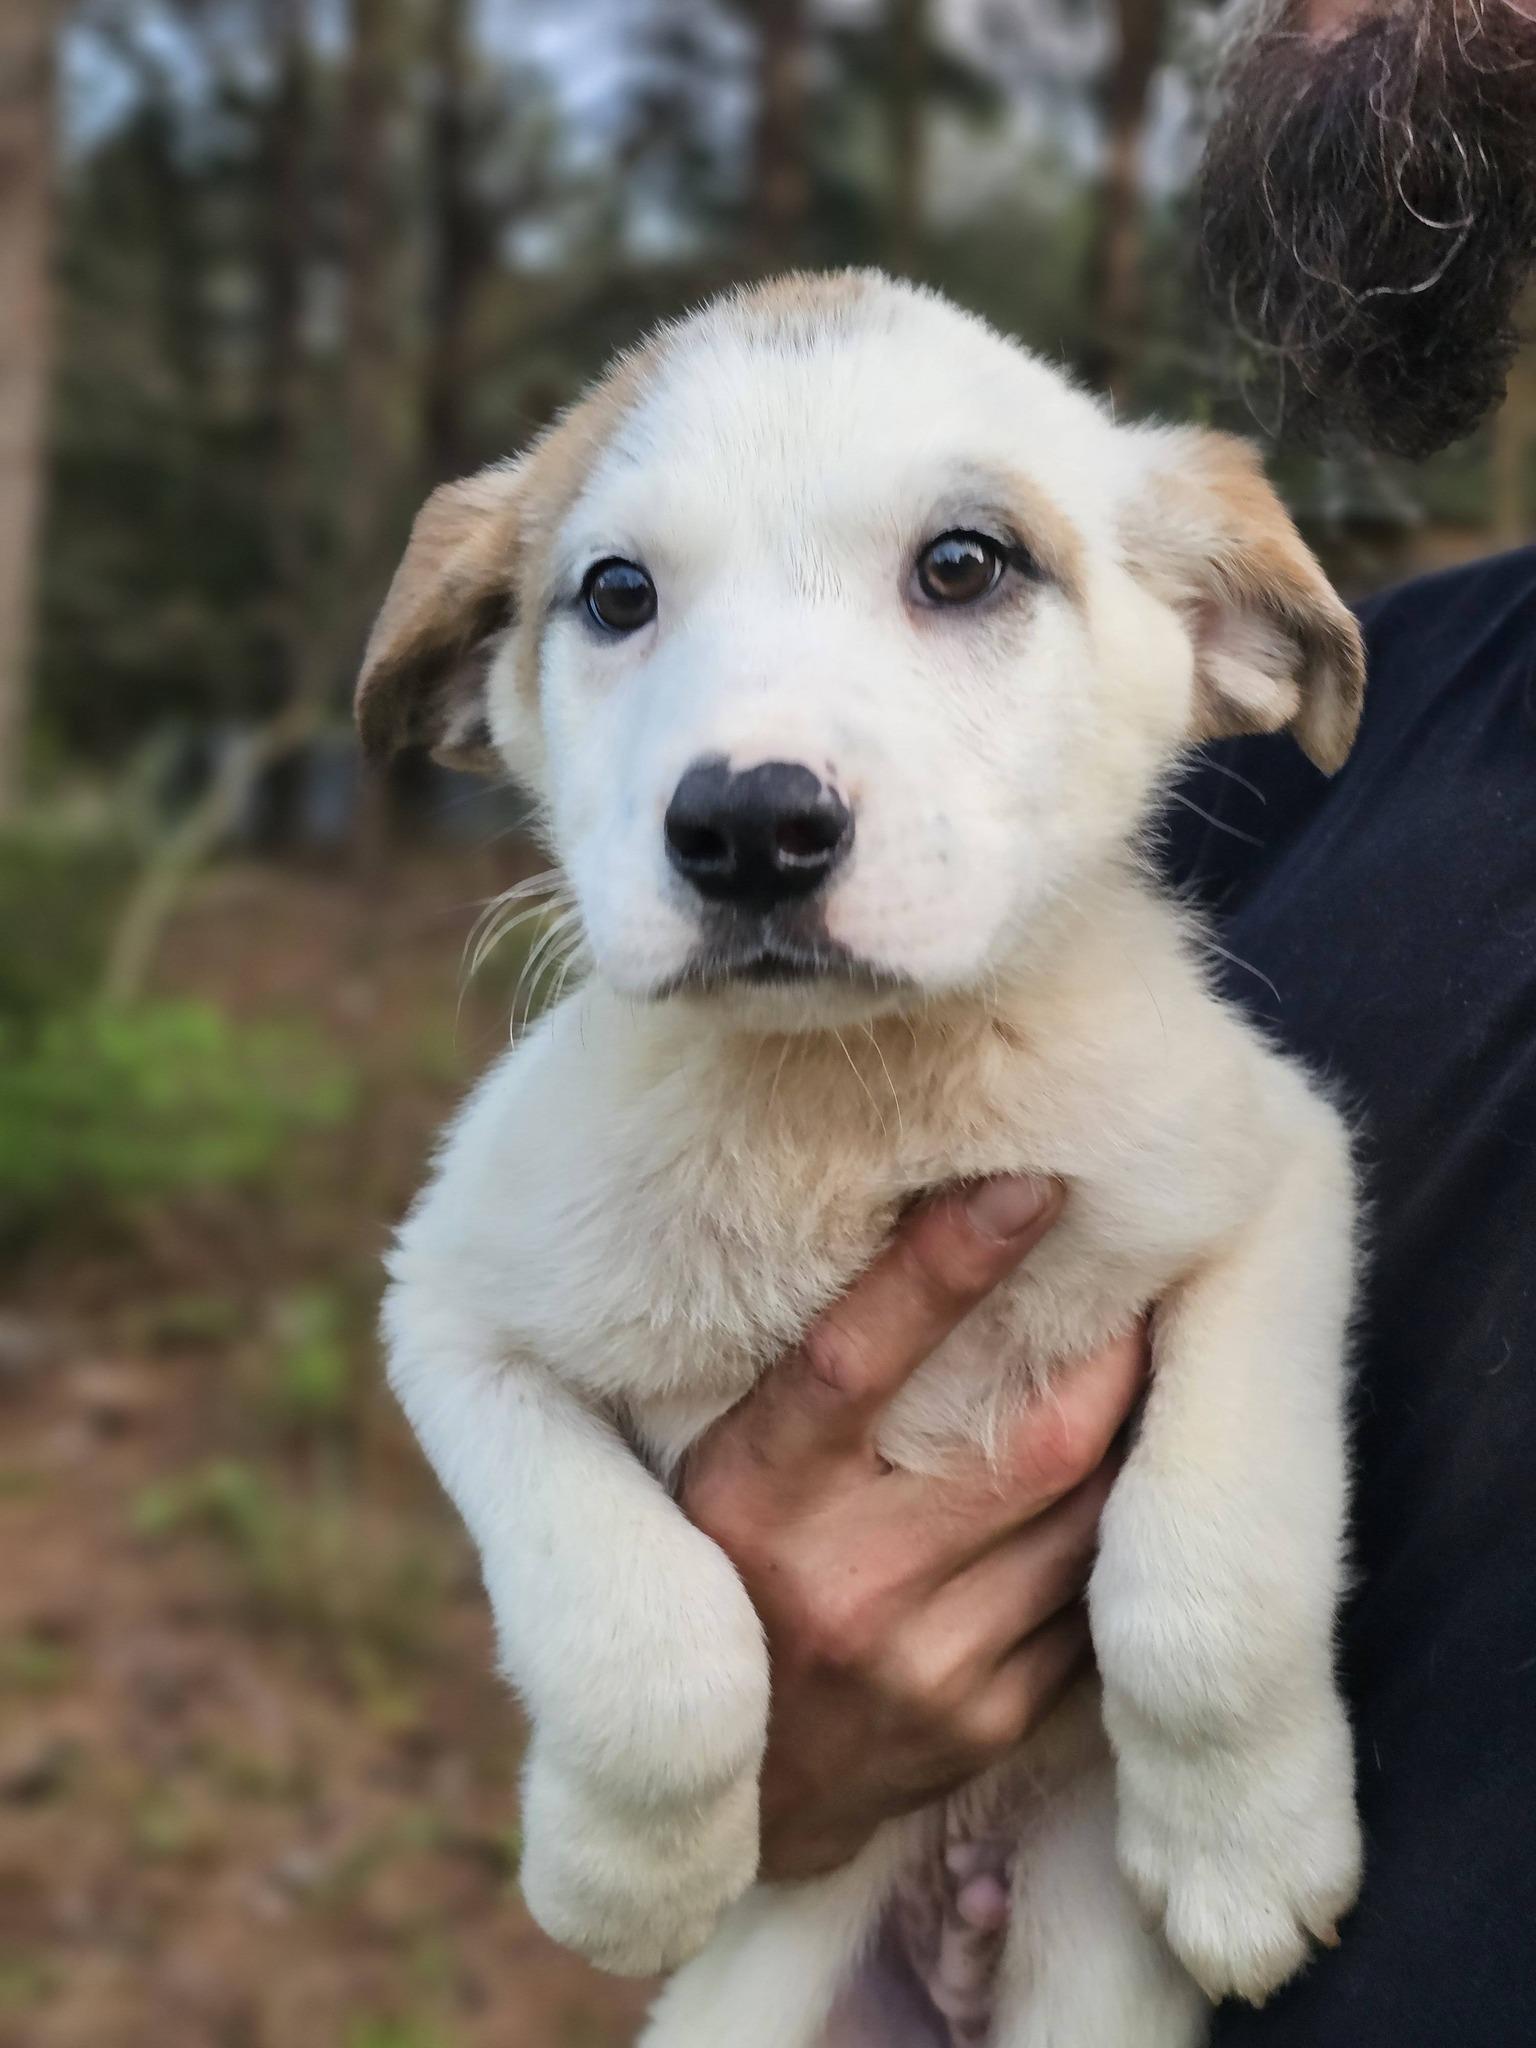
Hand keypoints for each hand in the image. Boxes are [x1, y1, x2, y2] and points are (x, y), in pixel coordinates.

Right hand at [681, 1177, 1148, 1881]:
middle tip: (1147, 1277)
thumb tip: (914, 1242)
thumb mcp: (713, 1475)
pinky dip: (1116, 1530)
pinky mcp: (985, 1722)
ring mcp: (924, 1664)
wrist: (730, 1798)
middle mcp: (838, 1582)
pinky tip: (1129, 1480)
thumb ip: (798, 1388)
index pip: (855, 1361)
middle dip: (1110, 1353)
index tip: (1028, 1185)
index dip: (945, 1266)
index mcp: (749, 1498)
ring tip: (1158, 1360)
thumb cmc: (720, 1582)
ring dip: (1135, 1434)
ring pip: (1084, 1520)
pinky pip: (1091, 1602)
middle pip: (1027, 1443)